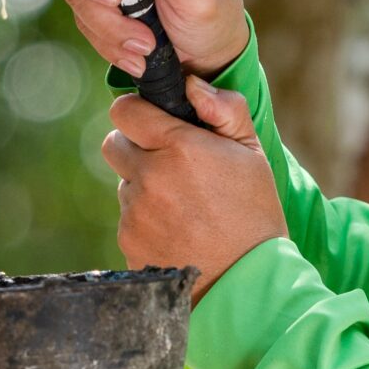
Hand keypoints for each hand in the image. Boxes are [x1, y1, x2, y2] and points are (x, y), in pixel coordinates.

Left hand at [102, 77, 284, 302]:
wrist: (248, 283)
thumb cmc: (255, 213)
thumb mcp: (253, 154)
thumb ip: (224, 110)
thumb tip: (192, 84)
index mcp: (179, 148)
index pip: (124, 110)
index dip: (138, 113)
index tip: (153, 123)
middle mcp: (150, 177)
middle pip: (113, 144)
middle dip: (136, 147)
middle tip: (167, 165)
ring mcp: (135, 213)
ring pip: (123, 183)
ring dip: (143, 187)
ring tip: (182, 207)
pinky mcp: (128, 243)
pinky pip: (127, 218)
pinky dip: (145, 221)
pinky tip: (177, 232)